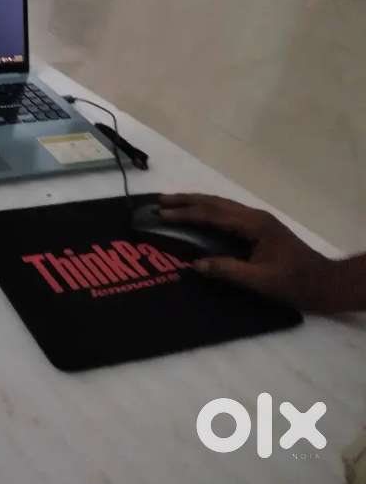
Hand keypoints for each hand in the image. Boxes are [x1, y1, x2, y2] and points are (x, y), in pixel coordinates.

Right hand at [159, 194, 343, 311]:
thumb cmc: (294, 283)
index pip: (213, 214)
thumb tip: (195, 264)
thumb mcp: (260, 281)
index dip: (186, 213)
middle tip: (160, 201)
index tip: (162, 214)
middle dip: (186, 200)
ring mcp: (258, 220)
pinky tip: (198, 214)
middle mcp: (255, 216)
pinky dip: (208, 210)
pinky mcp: (259, 228)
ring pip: (221, 205)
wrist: (325, 283)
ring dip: (196, 202)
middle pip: (215, 202)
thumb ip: (227, 270)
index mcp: (254, 225)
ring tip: (172, 203)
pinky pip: (227, 213)